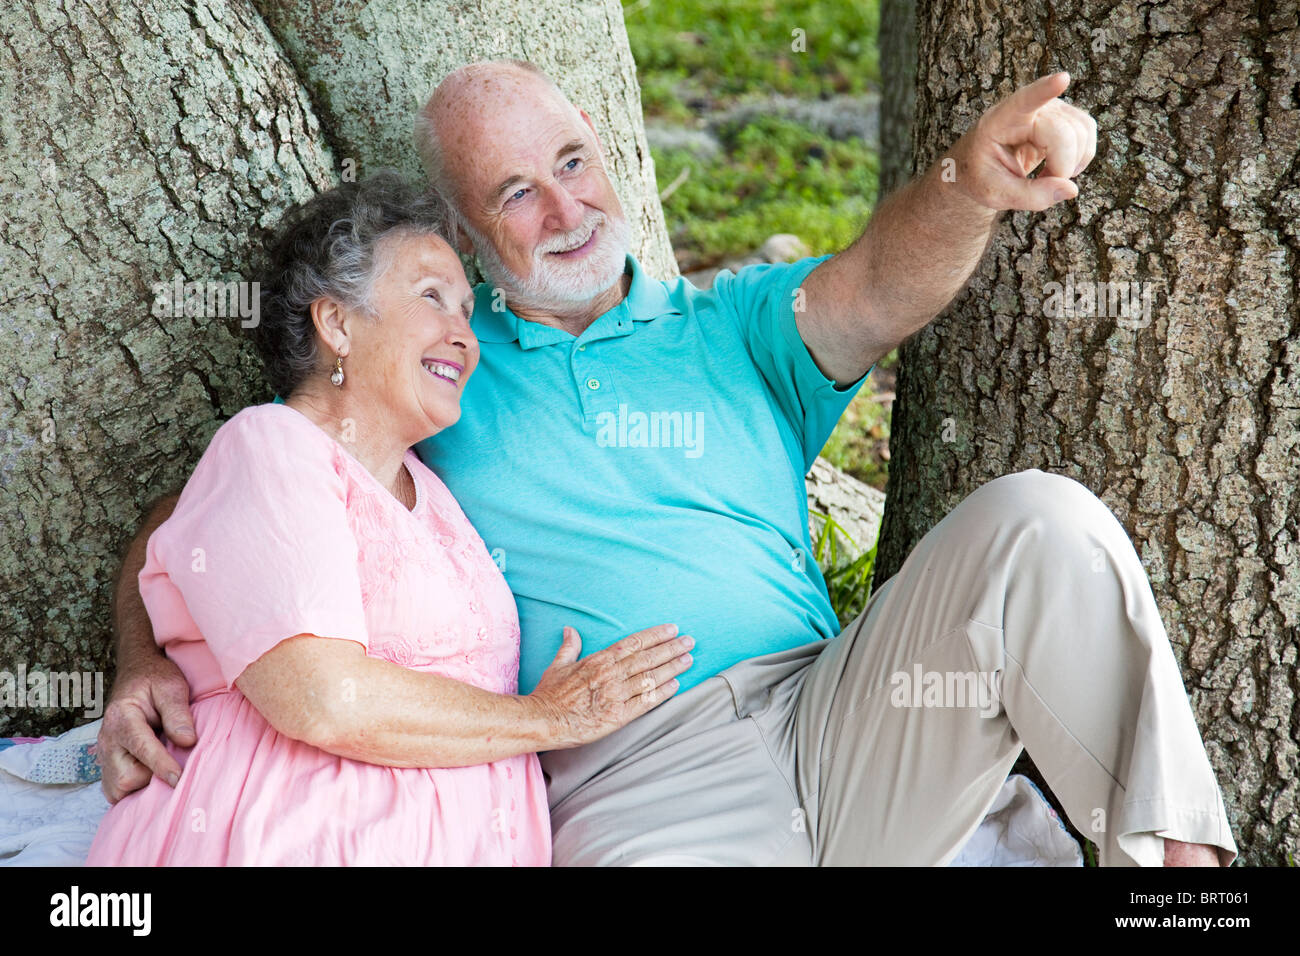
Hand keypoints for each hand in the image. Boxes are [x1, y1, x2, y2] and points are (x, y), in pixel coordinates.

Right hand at [96, 652, 196, 802]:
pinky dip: (133, 790)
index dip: (160, 765)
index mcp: (122, 716)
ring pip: (118, 789)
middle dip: (151, 779)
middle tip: (175, 768)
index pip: (140, 747)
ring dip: (141, 787)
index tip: (178, 778)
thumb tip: (187, 742)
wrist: (136, 674)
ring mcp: (105, 753)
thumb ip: (178, 713)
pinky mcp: (108, 763)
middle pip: (124, 777)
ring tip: (164, 772)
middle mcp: (108, 739)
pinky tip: (153, 778)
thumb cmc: (156, 679)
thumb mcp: (172, 687)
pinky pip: (116, 790)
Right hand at [528, 623, 693, 747]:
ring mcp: (616, 695)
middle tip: (689, 641)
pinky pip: (646, 702)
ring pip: (650, 677)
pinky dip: (662, 693)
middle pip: (648, 658)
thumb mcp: (558, 665)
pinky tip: (675, 685)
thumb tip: (571, 630)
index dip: (655, 635)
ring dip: (672, 668)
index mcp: (599, 660)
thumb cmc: (549, 694)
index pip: (634, 643)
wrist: (544, 720)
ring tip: (688, 660)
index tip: (672, 629)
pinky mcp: (619, 716)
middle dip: (671, 648)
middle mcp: (611, 675)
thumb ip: (569, 647)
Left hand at [945, 71, 1096, 211]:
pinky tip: (1057, 167)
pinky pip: (1088, 134)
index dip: (1045, 91)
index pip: (1025, 101)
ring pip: (1083, 132)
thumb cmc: (982, 176)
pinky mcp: (1066, 116)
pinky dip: (1079, 159)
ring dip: (1071, 164)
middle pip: (1066, 134)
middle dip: (1062, 167)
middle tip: (1037, 184)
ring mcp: (1051, 108)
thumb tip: (1071, 190)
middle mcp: (1030, 108)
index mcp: (999, 121)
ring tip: (1044, 175)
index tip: (1062, 79)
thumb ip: (1030, 196)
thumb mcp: (995, 194)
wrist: (980, 166)